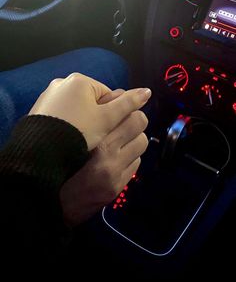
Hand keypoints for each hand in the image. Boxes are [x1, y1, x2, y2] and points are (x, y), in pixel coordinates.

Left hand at [29, 73, 150, 150]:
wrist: (42, 151)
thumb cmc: (79, 131)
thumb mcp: (107, 119)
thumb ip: (128, 104)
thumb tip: (147, 91)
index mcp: (79, 80)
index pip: (108, 95)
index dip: (112, 114)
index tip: (108, 130)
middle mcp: (62, 82)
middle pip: (91, 101)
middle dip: (97, 117)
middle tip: (96, 136)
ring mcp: (49, 95)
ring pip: (76, 109)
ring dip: (82, 121)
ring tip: (81, 139)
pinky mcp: (39, 109)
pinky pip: (62, 114)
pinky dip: (67, 124)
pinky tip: (67, 137)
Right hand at [60, 89, 150, 225]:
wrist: (49, 202)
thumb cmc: (56, 163)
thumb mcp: (71, 136)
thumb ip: (93, 118)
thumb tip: (115, 99)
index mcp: (93, 139)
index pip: (127, 112)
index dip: (127, 105)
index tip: (125, 104)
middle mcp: (108, 155)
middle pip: (139, 122)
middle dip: (134, 118)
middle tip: (125, 120)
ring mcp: (116, 173)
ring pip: (142, 142)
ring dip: (134, 138)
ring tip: (121, 140)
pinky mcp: (119, 186)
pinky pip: (136, 163)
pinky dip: (130, 156)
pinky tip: (117, 157)